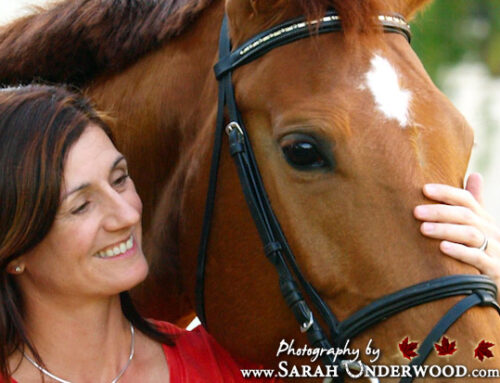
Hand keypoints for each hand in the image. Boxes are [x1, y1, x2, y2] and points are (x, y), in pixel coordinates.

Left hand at [414, 173, 499, 288]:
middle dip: (439, 211)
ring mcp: (495, 250)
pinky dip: (459, 252)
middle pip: (465, 215)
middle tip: (416, 212)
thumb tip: (474, 174)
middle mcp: (491, 231)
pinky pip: (477, 258)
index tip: (423, 189)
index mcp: (484, 219)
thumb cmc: (485, 251)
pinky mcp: (494, 270)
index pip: (466, 199)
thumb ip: (473, 204)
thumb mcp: (480, 227)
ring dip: (445, 230)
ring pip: (470, 234)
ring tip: (423, 229)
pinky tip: (442, 248)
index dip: (446, 192)